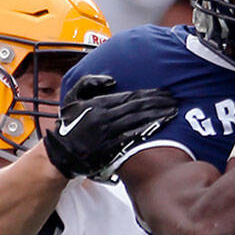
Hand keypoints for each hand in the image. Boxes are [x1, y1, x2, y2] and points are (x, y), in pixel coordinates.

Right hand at [44, 74, 177, 180]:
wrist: (61, 153)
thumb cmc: (68, 125)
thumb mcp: (72, 98)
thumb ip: (89, 83)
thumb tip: (112, 80)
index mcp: (98, 104)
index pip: (129, 96)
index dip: (149, 94)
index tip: (163, 91)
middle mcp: (105, 118)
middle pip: (138, 107)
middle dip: (158, 103)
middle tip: (174, 100)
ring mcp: (109, 133)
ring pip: (139, 121)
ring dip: (158, 116)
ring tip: (173, 111)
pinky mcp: (112, 148)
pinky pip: (134, 137)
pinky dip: (148, 130)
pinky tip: (160, 126)